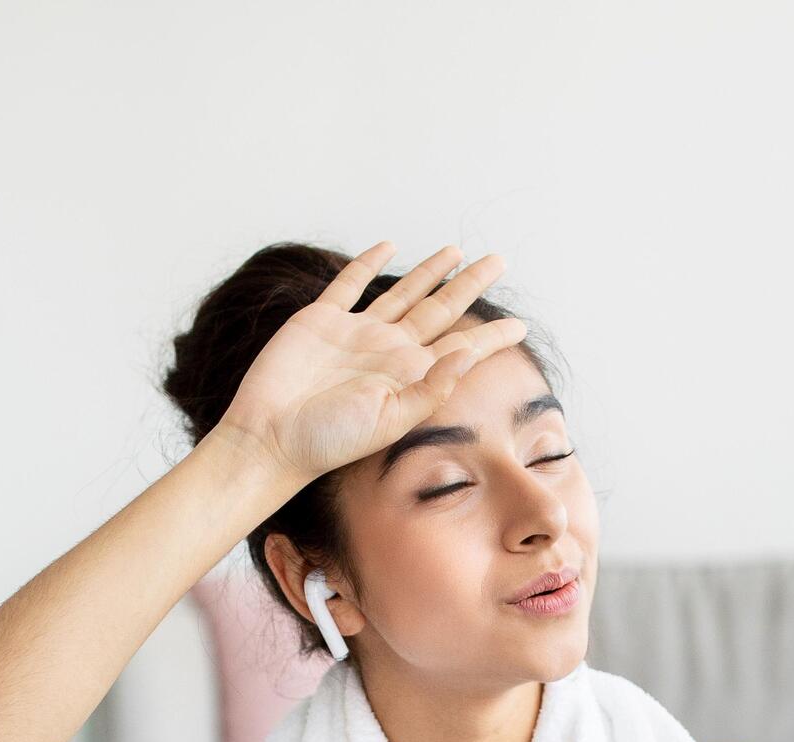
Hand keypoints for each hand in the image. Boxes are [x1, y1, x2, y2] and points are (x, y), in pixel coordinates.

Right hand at [215, 242, 533, 487]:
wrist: (271, 438)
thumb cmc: (329, 441)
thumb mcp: (390, 420)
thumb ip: (432, 387)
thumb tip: (469, 352)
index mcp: (410, 372)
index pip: (462, 345)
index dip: (492, 335)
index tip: (522, 325)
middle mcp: (388, 349)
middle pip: (440, 307)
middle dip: (470, 284)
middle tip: (499, 261)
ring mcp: (356, 332)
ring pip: (403, 292)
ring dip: (429, 271)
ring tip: (455, 251)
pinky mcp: (321, 320)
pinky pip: (350, 284)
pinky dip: (368, 264)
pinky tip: (387, 247)